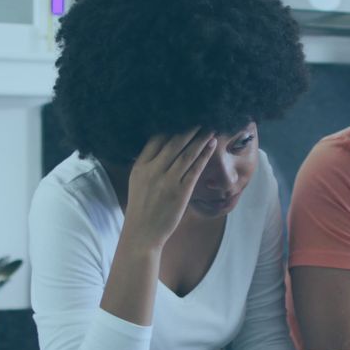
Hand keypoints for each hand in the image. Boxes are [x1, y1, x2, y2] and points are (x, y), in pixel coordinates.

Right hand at [121, 128, 216, 249]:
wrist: (141, 234)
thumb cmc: (141, 209)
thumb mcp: (137, 182)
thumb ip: (148, 165)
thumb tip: (162, 149)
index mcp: (140, 166)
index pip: (156, 139)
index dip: (171, 125)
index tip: (183, 116)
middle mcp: (152, 170)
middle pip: (173, 142)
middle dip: (189, 128)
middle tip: (202, 116)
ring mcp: (166, 181)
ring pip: (186, 153)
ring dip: (200, 138)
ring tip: (211, 126)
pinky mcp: (180, 192)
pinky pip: (195, 169)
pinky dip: (204, 155)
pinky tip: (211, 145)